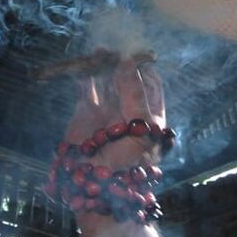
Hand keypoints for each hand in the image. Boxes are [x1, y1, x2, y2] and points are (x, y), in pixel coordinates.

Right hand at [62, 54, 166, 170]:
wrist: (94, 186)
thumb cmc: (127, 164)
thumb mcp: (141, 131)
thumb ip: (134, 96)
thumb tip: (127, 62)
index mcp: (150, 115)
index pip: (151, 83)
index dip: (145, 67)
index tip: (136, 53)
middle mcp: (129, 109)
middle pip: (127, 77)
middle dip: (121, 62)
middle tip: (114, 50)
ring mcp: (107, 109)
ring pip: (106, 79)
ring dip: (103, 64)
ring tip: (99, 52)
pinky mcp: (85, 112)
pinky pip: (86, 88)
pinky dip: (85, 74)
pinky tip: (85, 64)